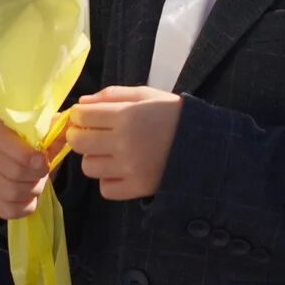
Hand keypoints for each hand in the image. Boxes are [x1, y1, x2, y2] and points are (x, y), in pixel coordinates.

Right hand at [0, 113, 50, 220]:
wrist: (23, 159)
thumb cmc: (35, 144)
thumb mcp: (48, 131)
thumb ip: (57, 127)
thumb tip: (71, 124)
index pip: (5, 143)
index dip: (28, 157)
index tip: (43, 161)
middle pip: (12, 172)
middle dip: (35, 177)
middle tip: (43, 175)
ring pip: (9, 192)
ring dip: (31, 192)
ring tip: (36, 185)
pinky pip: (3, 209)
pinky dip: (22, 209)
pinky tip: (29, 201)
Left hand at [69, 85, 181, 200]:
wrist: (206, 145)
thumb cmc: (172, 115)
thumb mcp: (145, 95)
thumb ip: (111, 95)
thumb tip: (80, 104)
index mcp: (126, 116)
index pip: (81, 116)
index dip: (78, 115)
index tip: (85, 116)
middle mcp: (124, 143)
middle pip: (78, 143)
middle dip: (80, 136)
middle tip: (93, 134)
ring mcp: (130, 169)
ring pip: (88, 167)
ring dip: (94, 159)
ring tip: (111, 152)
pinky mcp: (137, 189)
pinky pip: (105, 189)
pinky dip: (109, 180)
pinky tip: (121, 170)